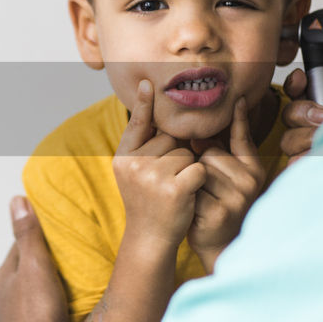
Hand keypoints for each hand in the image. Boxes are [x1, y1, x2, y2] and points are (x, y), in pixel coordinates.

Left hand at [0, 197, 72, 321]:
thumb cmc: (40, 315)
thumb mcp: (36, 266)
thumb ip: (28, 234)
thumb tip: (17, 201)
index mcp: (3, 280)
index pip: (19, 249)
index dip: (38, 240)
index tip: (58, 236)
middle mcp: (1, 302)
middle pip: (24, 275)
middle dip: (42, 268)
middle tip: (69, 262)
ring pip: (29, 300)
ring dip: (45, 294)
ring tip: (69, 290)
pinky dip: (48, 316)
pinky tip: (63, 318)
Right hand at [112, 80, 207, 251]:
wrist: (149, 238)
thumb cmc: (148, 200)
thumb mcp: (134, 172)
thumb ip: (142, 146)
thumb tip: (156, 113)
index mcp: (124, 157)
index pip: (137, 124)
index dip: (143, 104)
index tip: (148, 83)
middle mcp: (135, 164)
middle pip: (172, 138)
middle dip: (177, 154)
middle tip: (165, 180)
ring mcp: (153, 177)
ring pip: (187, 152)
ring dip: (188, 168)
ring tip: (175, 188)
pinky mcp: (174, 189)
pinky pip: (198, 168)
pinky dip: (198, 180)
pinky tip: (187, 195)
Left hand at [187, 97, 265, 273]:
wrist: (218, 246)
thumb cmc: (217, 205)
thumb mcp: (226, 178)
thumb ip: (220, 153)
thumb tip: (198, 132)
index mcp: (253, 169)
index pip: (243, 137)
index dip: (239, 117)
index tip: (237, 97)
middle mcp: (250, 181)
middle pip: (209, 152)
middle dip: (198, 164)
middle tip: (205, 188)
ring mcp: (236, 198)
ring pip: (198, 169)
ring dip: (190, 181)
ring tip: (200, 198)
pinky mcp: (218, 212)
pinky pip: (190, 189)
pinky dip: (185, 197)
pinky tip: (194, 210)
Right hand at [281, 53, 322, 163]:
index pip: (299, 90)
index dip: (296, 83)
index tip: (302, 80)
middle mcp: (317, 127)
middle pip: (289, 114)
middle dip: (303, 111)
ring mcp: (313, 149)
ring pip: (288, 139)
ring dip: (304, 137)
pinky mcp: (313, 168)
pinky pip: (294, 163)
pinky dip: (304, 158)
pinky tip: (320, 155)